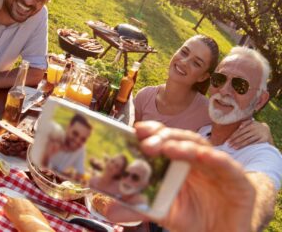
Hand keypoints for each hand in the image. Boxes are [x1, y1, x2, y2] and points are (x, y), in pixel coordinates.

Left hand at [125, 121, 254, 231]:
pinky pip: (227, 166)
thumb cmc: (195, 217)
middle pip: (180, 140)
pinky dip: (215, 159)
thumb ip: (139, 207)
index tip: (136, 129)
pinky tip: (203, 156)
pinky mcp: (238, 180)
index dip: (152, 132)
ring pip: (201, 148)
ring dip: (184, 145)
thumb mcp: (164, 212)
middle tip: (147, 142)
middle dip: (163, 137)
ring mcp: (217, 167)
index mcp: (178, 162)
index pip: (164, 140)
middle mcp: (196, 159)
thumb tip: (109, 209)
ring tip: (168, 146)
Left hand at [227, 120, 272, 148]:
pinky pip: (255, 143)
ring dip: (240, 145)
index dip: (233, 137)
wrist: (266, 129)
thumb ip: (245, 123)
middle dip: (235, 141)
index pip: (239, 132)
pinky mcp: (263, 139)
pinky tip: (244, 149)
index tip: (227, 141)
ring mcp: (259, 135)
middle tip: (229, 146)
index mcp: (250, 125)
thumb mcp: (251, 122)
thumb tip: (239, 127)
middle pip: (243, 137)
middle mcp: (254, 130)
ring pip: (248, 141)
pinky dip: (249, 146)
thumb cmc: (254, 126)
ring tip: (234, 148)